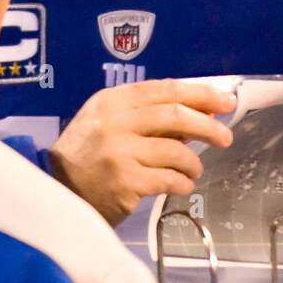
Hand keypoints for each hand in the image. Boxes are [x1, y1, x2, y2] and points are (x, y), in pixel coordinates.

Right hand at [50, 79, 236, 225]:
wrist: (56, 193)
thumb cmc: (87, 158)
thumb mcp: (108, 124)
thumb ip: (147, 116)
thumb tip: (200, 115)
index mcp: (112, 101)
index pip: (165, 89)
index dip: (200, 94)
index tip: (224, 102)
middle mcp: (114, 122)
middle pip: (175, 115)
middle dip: (208, 126)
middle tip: (225, 137)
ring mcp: (119, 152)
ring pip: (176, 150)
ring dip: (194, 162)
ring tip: (194, 170)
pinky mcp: (125, 182)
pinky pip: (169, 179)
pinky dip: (183, 183)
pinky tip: (182, 185)